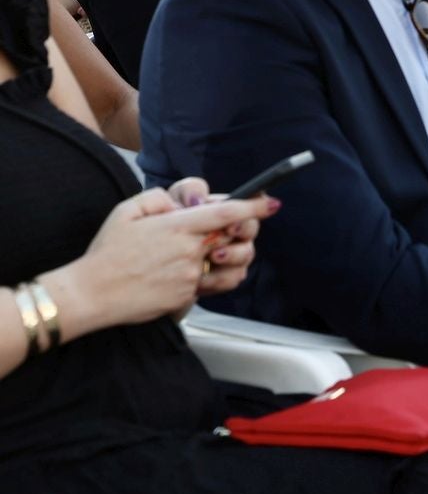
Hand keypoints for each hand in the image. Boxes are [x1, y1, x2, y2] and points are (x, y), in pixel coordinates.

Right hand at [52, 190, 279, 333]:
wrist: (91, 294)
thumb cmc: (107, 252)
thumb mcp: (126, 211)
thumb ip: (158, 197)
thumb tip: (182, 201)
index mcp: (177, 226)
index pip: (226, 214)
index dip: (253, 208)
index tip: (271, 203)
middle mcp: (189, 251)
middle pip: (234, 236)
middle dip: (244, 230)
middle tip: (235, 228)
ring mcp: (190, 275)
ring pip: (231, 262)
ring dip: (233, 254)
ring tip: (217, 251)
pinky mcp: (187, 296)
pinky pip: (215, 283)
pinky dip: (216, 275)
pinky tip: (204, 270)